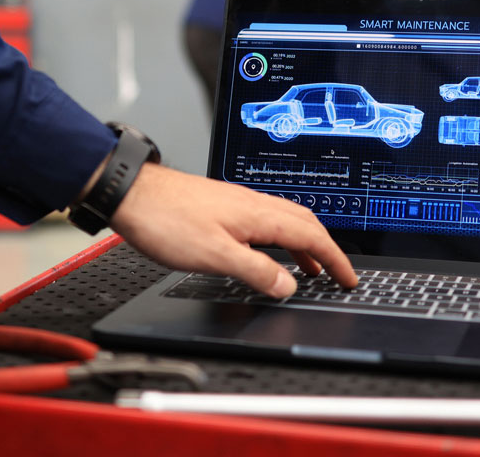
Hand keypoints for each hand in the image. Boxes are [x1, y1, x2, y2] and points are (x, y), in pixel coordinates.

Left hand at [108, 164, 357, 297]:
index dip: (335, 260)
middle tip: (336, 274)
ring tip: (308, 269)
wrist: (132, 194)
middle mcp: (253, 204)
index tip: (348, 278)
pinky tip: (267, 250)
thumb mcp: (214, 256)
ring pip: (285, 221)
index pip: (311, 236)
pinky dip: (280, 239)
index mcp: (258, 215)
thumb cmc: (165, 219)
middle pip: (305, 224)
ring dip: (303, 244)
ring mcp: (238, 203)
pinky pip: (265, 221)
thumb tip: (287, 286)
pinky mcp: (223, 206)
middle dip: (325, 250)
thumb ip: (255, 271)